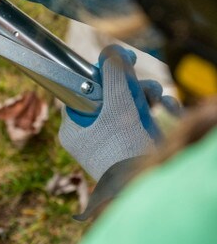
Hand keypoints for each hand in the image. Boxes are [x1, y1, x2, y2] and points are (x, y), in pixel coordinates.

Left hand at [59, 45, 178, 180]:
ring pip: (129, 109)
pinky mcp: (135, 150)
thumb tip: (111, 52)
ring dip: (148, 98)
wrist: (147, 190)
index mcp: (74, 128)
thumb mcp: (116, 107)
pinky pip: (145, 123)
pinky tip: (168, 109)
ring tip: (158, 97)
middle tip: (143, 82)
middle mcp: (91, 136)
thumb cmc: (123, 151)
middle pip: (109, 98)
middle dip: (131, 87)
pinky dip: (157, 114)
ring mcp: (113, 144)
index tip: (118, 63)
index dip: (101, 76)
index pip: (83, 92)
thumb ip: (113, 76)